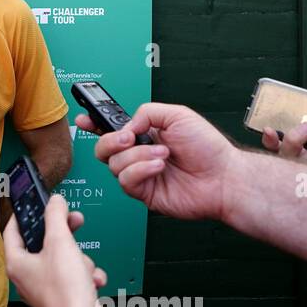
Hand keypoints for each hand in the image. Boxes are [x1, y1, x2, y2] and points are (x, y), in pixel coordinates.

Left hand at [3, 195, 107, 306]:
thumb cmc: (66, 291)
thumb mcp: (60, 242)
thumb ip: (56, 216)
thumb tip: (54, 202)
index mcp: (17, 263)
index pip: (12, 231)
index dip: (24, 214)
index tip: (34, 203)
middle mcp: (28, 277)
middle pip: (44, 243)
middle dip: (64, 235)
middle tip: (75, 220)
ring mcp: (47, 289)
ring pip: (65, 260)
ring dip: (81, 261)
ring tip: (83, 269)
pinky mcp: (65, 299)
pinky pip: (77, 277)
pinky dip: (87, 277)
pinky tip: (93, 282)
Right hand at [74, 103, 234, 220]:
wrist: (223, 177)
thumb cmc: (208, 148)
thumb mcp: (178, 115)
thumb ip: (147, 112)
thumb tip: (126, 125)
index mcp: (145, 133)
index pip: (112, 128)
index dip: (94, 123)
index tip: (83, 119)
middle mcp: (138, 154)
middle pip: (102, 148)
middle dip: (111, 140)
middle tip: (129, 137)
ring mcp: (140, 174)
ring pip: (113, 164)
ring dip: (138, 156)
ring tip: (163, 154)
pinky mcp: (143, 193)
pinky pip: (126, 181)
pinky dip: (140, 170)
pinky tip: (158, 167)